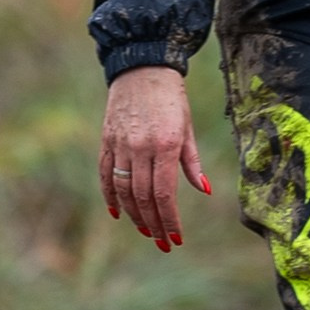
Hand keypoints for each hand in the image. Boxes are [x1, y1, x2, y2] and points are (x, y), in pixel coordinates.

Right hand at [100, 66, 212, 251]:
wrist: (143, 68)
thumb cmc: (172, 99)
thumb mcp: (188, 128)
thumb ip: (193, 162)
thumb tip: (205, 190)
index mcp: (165, 145)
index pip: (165, 194)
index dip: (170, 220)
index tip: (175, 238)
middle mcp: (140, 147)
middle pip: (144, 197)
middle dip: (154, 224)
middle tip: (163, 242)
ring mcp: (120, 144)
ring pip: (124, 190)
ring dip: (134, 214)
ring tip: (146, 230)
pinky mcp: (106, 140)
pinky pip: (105, 174)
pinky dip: (110, 196)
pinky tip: (117, 213)